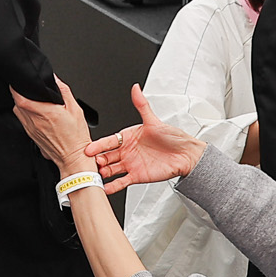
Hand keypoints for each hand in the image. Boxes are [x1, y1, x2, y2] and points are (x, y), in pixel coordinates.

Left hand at [11, 77, 95, 170]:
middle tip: (27, 89)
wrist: (73, 158)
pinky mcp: (31, 136)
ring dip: (21, 104)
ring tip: (32, 100)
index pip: (20, 97)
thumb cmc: (76, 137)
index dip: (17, 87)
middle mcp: (34, 121)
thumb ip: (63, 91)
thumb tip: (55, 79)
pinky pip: (22, 121)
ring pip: (17, 112)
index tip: (21, 82)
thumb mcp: (75, 109)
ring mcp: (31, 129)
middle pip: (16, 103)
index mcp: (44, 112)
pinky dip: (25, 114)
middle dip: (20, 94)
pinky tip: (35, 113)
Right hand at [84, 83, 207, 189]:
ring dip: (103, 172)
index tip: (89, 148)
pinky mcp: (136, 176)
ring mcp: (130, 164)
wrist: (186, 155)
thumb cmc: (172, 137)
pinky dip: (113, 186)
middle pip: (107, 155)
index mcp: (127, 136)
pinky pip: (122, 182)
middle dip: (98, 160)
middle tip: (91, 163)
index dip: (98, 145)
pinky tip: (105, 188)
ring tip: (96, 176)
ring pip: (111, 169)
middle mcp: (126, 150)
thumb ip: (142, 105)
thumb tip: (136, 88)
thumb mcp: (154, 120)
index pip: (109, 140)